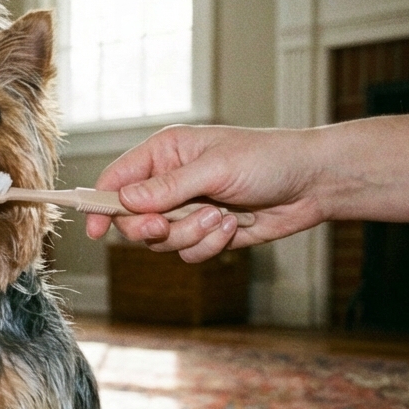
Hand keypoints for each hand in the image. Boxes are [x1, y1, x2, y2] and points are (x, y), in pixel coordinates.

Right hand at [85, 125, 326, 262]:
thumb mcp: (214, 168)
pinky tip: (235, 227)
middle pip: (132, 220)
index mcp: (165, 154)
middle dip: (152, 228)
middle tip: (167, 225)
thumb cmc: (267, 159)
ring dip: (191, 235)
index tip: (96, 230)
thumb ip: (167, 187)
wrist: (312, 183)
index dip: (101, 205)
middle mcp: (170, 183)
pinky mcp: (206, 234)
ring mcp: (187, 211)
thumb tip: (125, 200)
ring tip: (222, 218)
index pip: (117, 181)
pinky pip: (189, 254)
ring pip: (161, 242)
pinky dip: (210, 246)